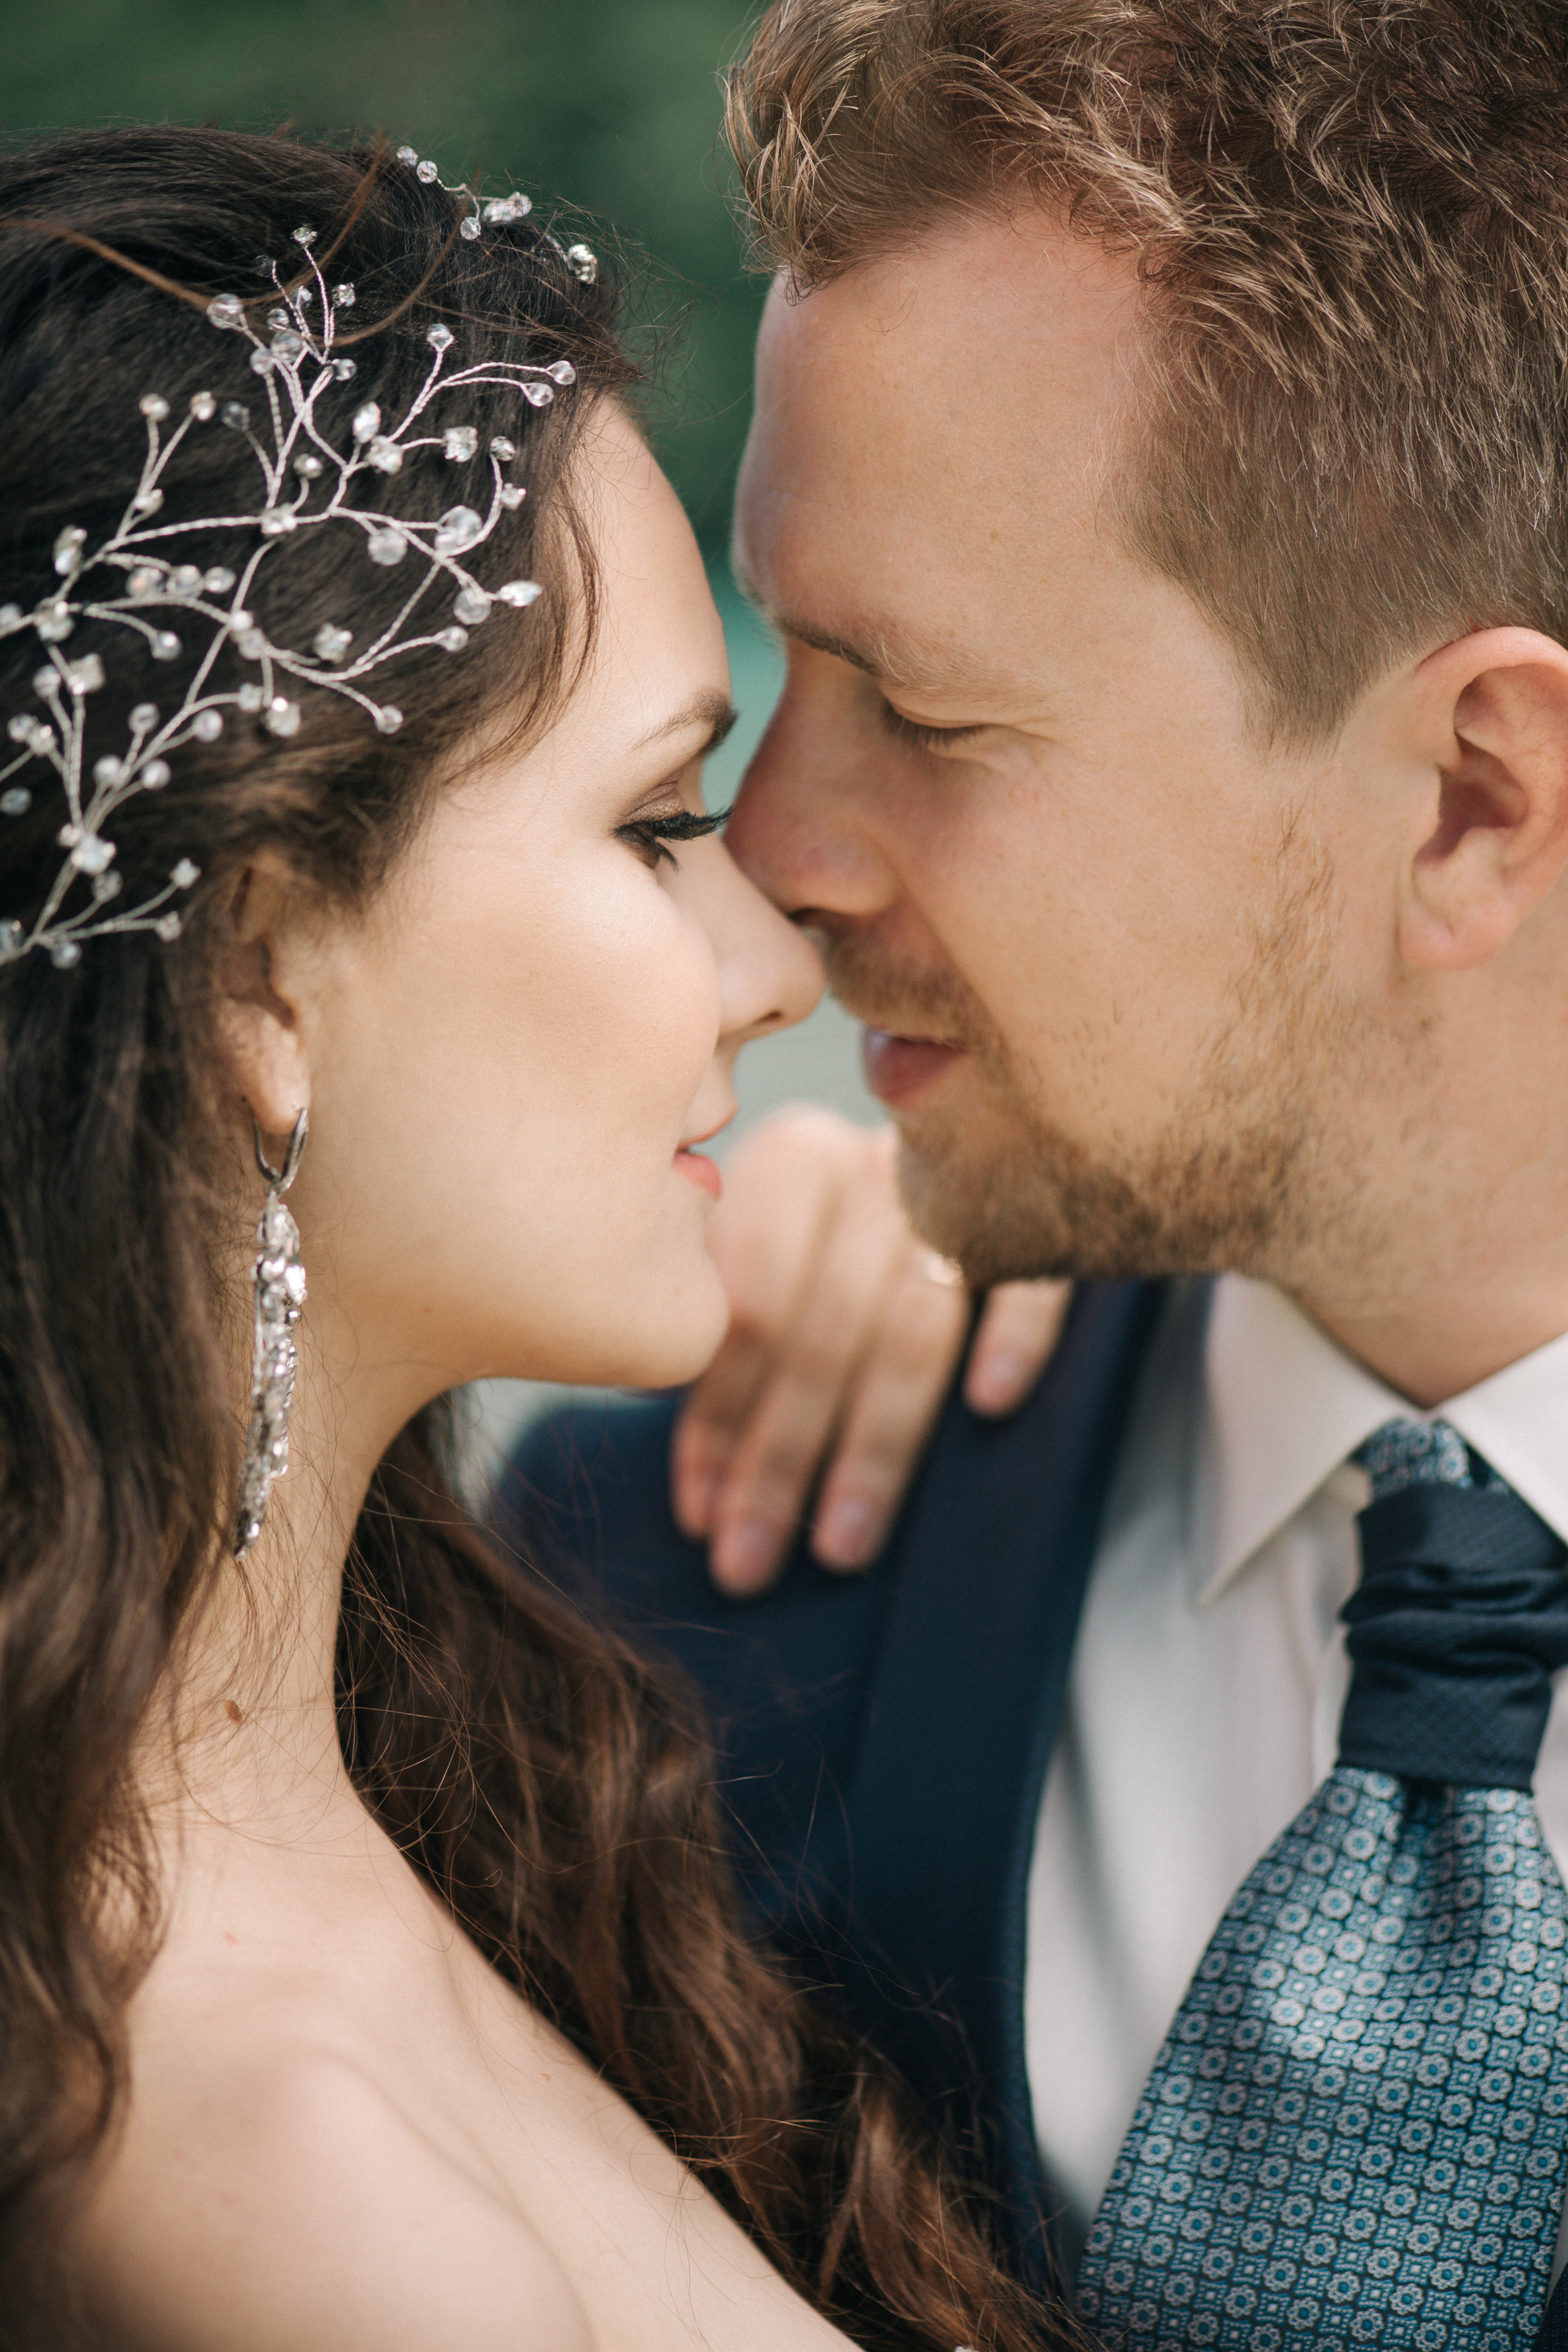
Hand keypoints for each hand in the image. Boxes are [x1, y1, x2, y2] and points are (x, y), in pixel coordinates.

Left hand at [672, 1106, 1069, 1595]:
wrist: (992, 1130)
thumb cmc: (847, 1235)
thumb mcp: (775, 1256)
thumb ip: (741, 1335)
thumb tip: (697, 1479)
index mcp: (789, 1167)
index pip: (744, 1309)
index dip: (718, 1419)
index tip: (701, 1518)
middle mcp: (868, 1169)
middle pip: (821, 1331)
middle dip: (780, 1459)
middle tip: (749, 1562)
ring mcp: (961, 1190)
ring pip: (912, 1326)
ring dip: (874, 1445)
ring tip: (841, 1545)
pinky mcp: (1046, 1209)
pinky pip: (1031, 1276)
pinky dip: (1012, 1336)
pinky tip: (989, 1405)